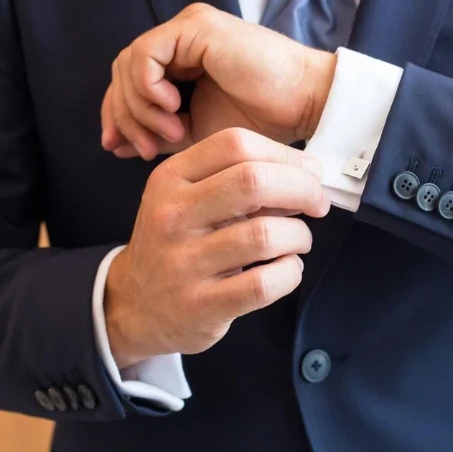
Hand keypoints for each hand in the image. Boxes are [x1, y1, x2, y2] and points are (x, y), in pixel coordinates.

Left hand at [100, 3, 337, 159]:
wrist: (304, 105)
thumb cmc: (264, 120)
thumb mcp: (199, 132)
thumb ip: (158, 133)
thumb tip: (115, 145)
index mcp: (183, 57)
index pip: (129, 80)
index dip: (118, 114)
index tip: (119, 148)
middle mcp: (182, 37)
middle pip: (123, 71)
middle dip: (123, 114)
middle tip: (143, 149)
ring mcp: (189, 28)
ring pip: (130, 64)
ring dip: (139, 106)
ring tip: (169, 134)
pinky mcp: (197, 27)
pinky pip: (146, 55)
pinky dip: (149, 88)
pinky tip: (173, 109)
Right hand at [105, 128, 329, 368]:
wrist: (135, 306)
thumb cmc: (178, 243)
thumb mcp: (188, 199)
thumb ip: (239, 179)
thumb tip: (308, 173)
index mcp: (171, 179)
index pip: (236, 145)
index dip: (286, 156)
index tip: (309, 173)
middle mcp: (172, 216)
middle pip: (253, 182)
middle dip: (302, 189)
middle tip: (317, 204)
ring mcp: (184, 263)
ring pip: (265, 235)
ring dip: (299, 236)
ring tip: (298, 241)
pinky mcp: (201, 306)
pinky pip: (264, 283)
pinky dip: (290, 273)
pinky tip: (286, 269)